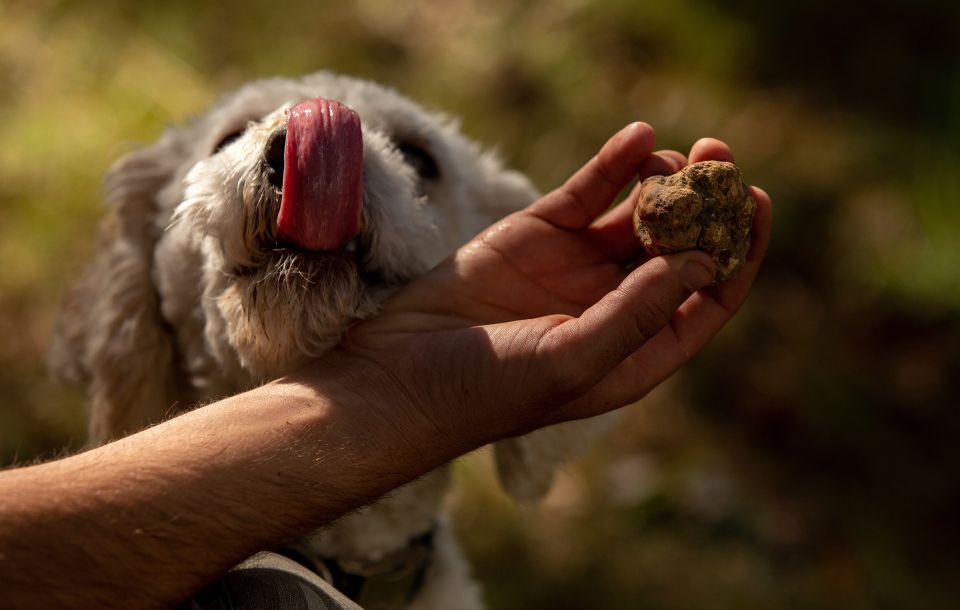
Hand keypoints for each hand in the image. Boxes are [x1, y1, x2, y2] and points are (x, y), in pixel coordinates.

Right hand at [332, 123, 771, 447]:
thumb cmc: (489, 390)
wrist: (398, 376)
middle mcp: (614, 305)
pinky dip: (613, 164)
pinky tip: (638, 137)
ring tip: (675, 154)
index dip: (736, 254)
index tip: (752, 206)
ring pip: (638, 214)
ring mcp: (575, 267)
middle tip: (720, 158)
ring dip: (664, 180)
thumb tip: (704, 261)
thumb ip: (638, 312)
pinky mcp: (537, 235)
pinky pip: (586, 194)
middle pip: (679, 247)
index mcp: (636, 348)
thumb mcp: (572, 358)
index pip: (706, 298)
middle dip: (704, 204)